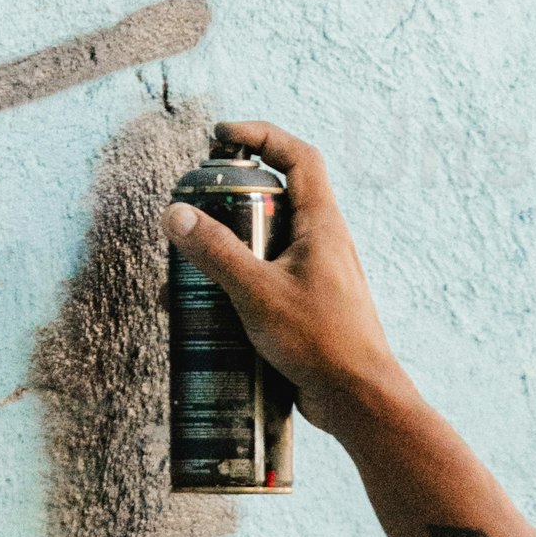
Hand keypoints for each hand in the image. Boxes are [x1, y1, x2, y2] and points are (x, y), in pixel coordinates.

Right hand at [174, 116, 396, 441]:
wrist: (359, 402)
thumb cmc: (321, 342)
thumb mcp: (258, 292)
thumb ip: (217, 252)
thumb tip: (176, 215)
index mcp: (322, 224)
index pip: (298, 156)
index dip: (262, 135)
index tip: (222, 136)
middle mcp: (322, 243)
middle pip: (274, 200)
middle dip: (229, 202)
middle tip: (194, 213)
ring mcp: (315, 277)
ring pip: (266, 247)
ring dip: (227, 252)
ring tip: (187, 272)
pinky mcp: (306, 309)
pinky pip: (266, 284)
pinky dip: (236, 289)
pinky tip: (205, 312)